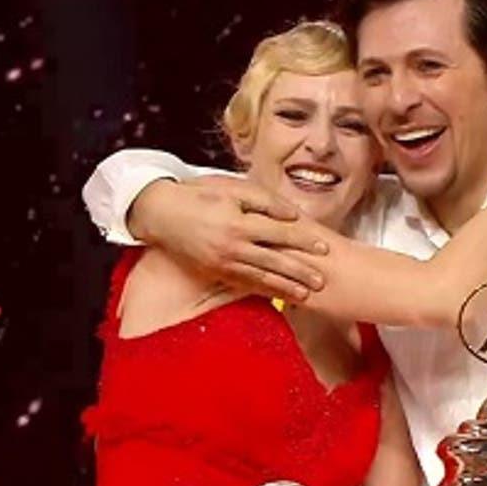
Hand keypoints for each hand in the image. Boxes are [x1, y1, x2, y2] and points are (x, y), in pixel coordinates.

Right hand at [129, 176, 328, 300]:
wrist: (162, 214)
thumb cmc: (201, 196)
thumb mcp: (233, 189)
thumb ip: (265, 201)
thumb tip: (293, 215)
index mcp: (239, 223)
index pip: (280, 234)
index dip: (303, 241)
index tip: (324, 248)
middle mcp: (232, 247)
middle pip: (274, 262)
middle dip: (300, 273)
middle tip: (322, 281)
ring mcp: (222, 263)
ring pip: (260, 278)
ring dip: (284, 288)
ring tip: (306, 295)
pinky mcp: (214, 272)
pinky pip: (243, 284)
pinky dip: (261, 291)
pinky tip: (277, 296)